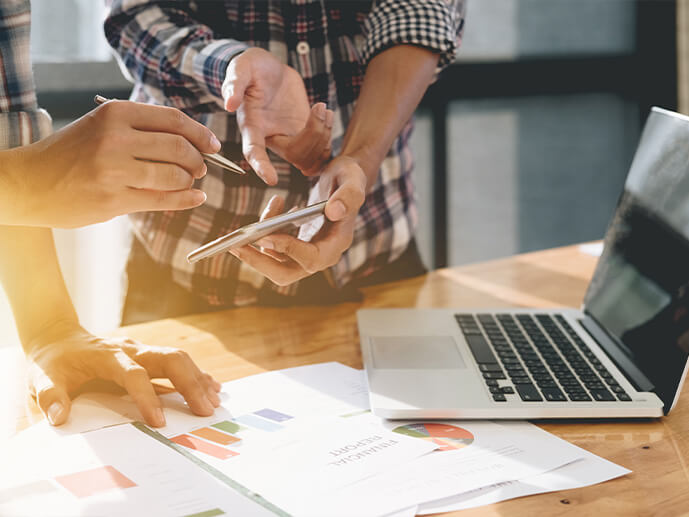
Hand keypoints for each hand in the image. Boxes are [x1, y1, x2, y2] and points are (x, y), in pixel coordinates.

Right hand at [7, 100, 221, 227]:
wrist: (30, 182)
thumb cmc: (72, 153)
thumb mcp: (101, 126)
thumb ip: (141, 129)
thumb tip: (192, 141)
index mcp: (114, 113)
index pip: (173, 120)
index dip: (200, 134)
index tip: (213, 145)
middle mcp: (115, 138)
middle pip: (178, 147)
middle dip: (198, 160)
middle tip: (201, 168)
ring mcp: (114, 170)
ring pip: (173, 175)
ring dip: (189, 181)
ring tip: (189, 182)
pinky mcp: (113, 199)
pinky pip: (162, 199)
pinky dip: (185, 200)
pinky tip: (194, 198)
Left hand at [26, 325, 220, 427]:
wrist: (59, 337)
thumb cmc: (53, 362)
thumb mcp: (41, 378)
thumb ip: (49, 396)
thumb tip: (59, 417)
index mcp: (108, 356)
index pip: (134, 374)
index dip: (147, 397)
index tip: (158, 423)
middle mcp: (131, 350)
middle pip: (169, 359)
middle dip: (190, 384)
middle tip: (205, 411)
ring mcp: (143, 351)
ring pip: (179, 359)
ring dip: (198, 380)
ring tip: (214, 403)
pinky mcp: (149, 356)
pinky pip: (179, 363)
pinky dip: (198, 375)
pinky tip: (213, 388)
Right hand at [223, 47, 332, 183]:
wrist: (269, 69)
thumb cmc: (251, 68)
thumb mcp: (241, 68)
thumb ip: (235, 83)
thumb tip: (229, 104)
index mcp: (253, 126)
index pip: (254, 152)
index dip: (262, 166)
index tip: (271, 179)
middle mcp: (271, 137)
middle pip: (295, 155)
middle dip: (313, 135)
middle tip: (320, 107)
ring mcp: (289, 138)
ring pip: (310, 157)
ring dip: (323, 136)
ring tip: (324, 109)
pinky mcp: (304, 134)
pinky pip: (320, 151)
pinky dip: (328, 137)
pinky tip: (327, 116)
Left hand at [228, 156, 366, 285]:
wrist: (345, 180)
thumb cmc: (350, 177)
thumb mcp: (353, 178)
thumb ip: (349, 195)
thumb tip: (334, 211)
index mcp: (338, 243)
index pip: (311, 259)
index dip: (288, 250)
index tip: (266, 236)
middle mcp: (322, 254)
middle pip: (287, 273)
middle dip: (259, 263)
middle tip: (236, 246)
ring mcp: (308, 252)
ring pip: (275, 263)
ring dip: (257, 246)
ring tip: (254, 220)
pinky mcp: (297, 246)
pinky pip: (274, 248)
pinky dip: (266, 231)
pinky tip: (274, 206)